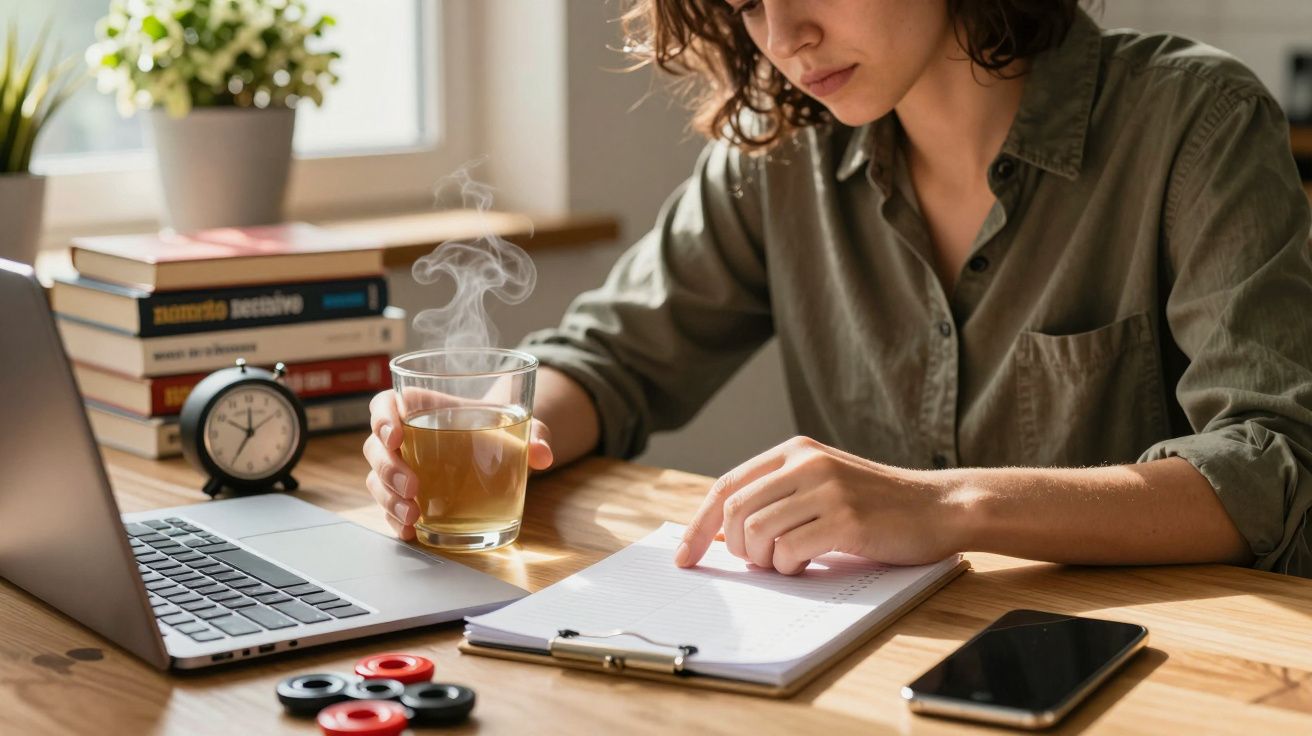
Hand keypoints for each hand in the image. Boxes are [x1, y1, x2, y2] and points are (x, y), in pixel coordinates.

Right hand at [362, 390, 554, 540]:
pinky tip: (408, 531)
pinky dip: (394, 520)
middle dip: (389, 468)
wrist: (501, 451)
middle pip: (376, 447)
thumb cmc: (499, 429)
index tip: (396, 436)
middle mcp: (405, 437)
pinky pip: (388, 507)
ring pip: (377, 480)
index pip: (385, 404)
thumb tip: (543, 453)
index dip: (382, 418)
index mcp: (422, 408)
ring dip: (388, 499)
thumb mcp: (521, 426)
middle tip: (413, 487)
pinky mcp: (407, 496)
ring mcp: (402, 468)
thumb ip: (535, 434)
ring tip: (414, 515)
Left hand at [674, 436, 961, 573]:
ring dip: (762, 560)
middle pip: (733, 510)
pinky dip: (787, 567)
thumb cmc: (877, 504)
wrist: (939, 507)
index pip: (726, 485)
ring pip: (756, 533)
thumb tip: (720, 533)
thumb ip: (777, 496)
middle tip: (756, 563)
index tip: (685, 556)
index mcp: (795, 450)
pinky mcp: (845, 519)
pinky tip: (806, 564)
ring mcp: (826, 489)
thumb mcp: (823, 484)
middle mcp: (806, 463)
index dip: (699, 525)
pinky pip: (788, 551)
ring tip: (785, 562)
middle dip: (732, 548)